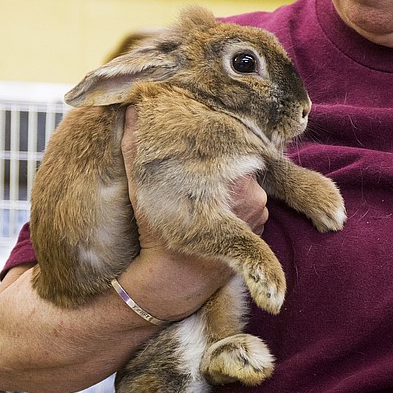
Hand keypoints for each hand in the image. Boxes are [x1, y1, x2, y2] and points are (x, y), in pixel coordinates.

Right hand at [121, 106, 268, 241]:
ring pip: (246, 187)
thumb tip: (131, 109)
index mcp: (236, 181)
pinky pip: (249, 209)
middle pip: (241, 166)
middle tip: (197, 174)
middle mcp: (257, 198)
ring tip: (204, 194)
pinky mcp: (259, 235)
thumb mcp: (143, 188)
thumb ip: (137, 146)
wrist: (172, 284)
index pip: (234, 148)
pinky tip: (214, 212)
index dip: (217, 147)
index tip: (199, 152)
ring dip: (230, 188)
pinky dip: (235, 208)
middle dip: (222, 167)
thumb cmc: (158, 235)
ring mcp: (260, 217)